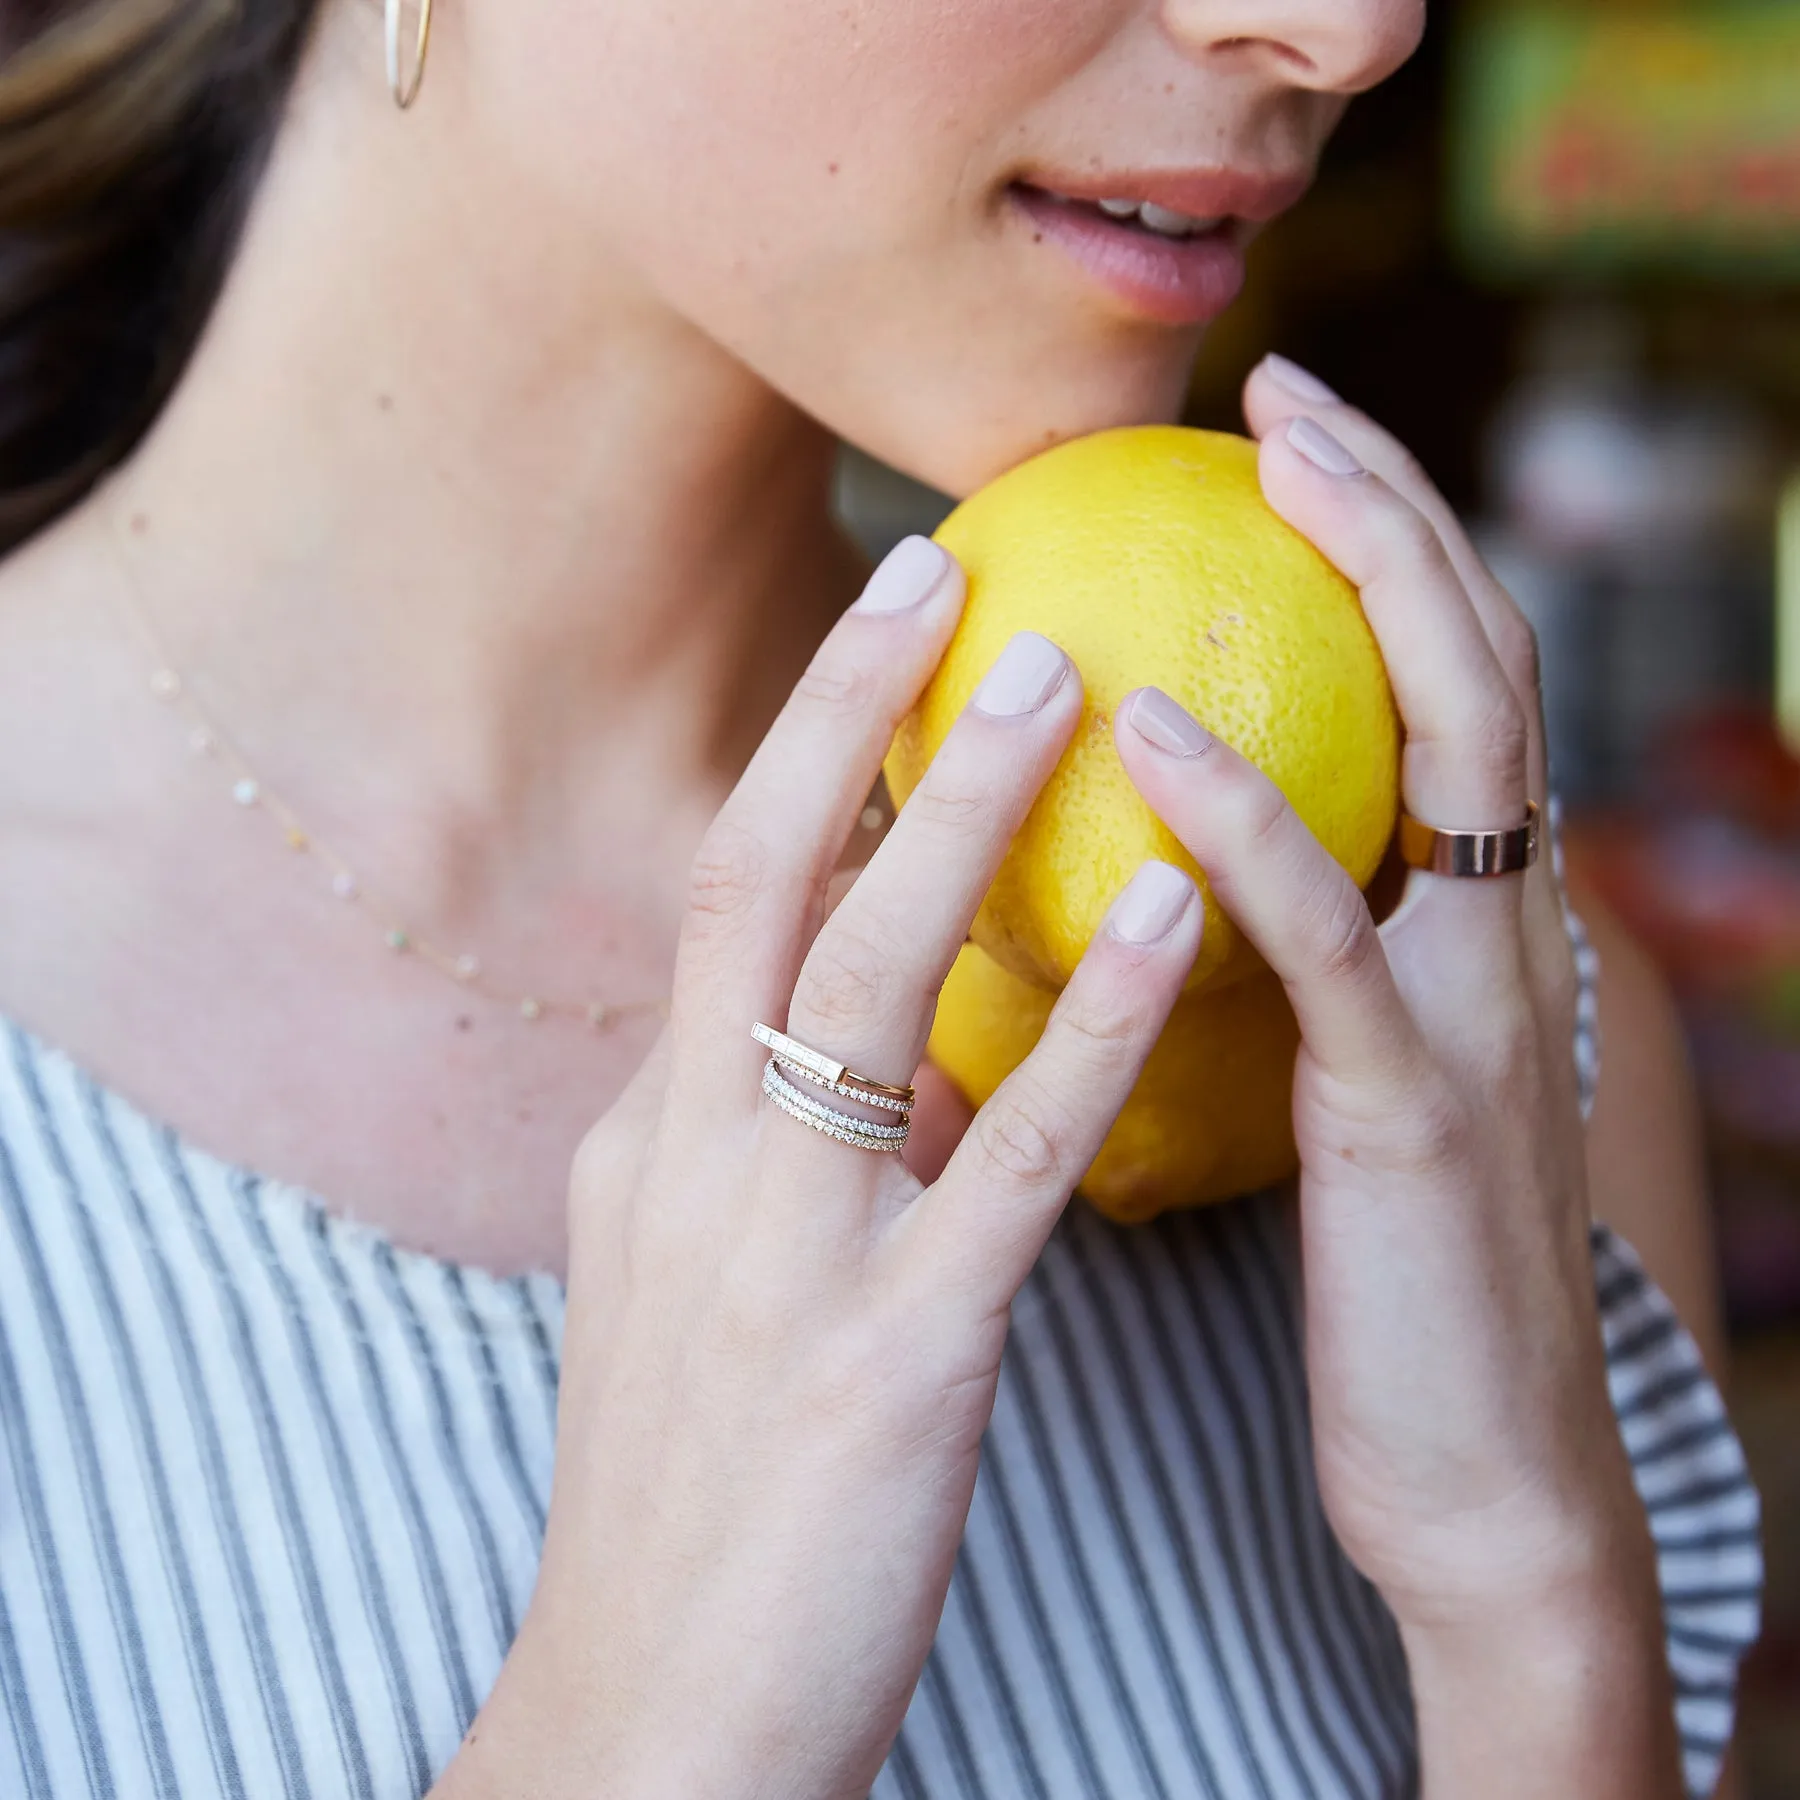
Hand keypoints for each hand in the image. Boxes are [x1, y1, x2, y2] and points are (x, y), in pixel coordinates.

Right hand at [442, 539, 1201, 1798]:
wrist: (657, 1711)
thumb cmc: (685, 1498)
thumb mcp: (689, 1288)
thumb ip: (755, 1149)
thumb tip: (852, 1042)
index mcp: (648, 1135)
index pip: (722, 899)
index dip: (798, 754)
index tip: (879, 642)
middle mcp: (695, 1156)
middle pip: (760, 878)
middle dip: (844, 712)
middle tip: (947, 569)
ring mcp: (788, 1246)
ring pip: (871, 972)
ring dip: (963, 811)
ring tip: (1067, 678)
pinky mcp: (896, 1352)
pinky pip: (1009, 1150)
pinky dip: (1089, 1017)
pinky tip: (1180, 919)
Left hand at [1112, 361, 1679, 1794]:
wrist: (1475, 1476)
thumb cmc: (1389, 1272)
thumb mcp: (1353, 1072)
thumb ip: (1304, 958)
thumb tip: (1164, 858)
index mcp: (1477, 920)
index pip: (1453, 680)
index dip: (1396, 540)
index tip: (1289, 432)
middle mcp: (1504, 931)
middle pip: (1479, 658)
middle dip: (1402, 505)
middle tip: (1292, 393)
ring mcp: (1477, 1009)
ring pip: (1458, 743)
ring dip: (1378, 584)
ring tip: (1278, 468)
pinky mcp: (1409, 1108)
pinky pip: (1334, 931)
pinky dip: (1253, 817)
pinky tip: (1160, 726)